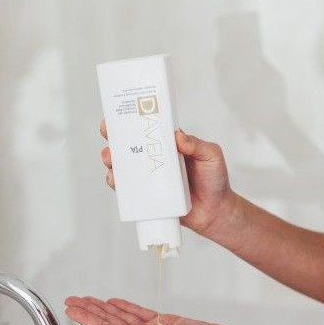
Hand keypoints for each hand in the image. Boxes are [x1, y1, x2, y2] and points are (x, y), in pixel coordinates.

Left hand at [64, 295, 229, 324]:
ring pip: (120, 316)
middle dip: (89, 310)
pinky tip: (114, 302)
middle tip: (72, 300)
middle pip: (108, 322)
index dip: (86, 319)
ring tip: (87, 299)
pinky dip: (124, 306)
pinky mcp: (161, 323)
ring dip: (103, 307)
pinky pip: (137, 313)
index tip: (72, 309)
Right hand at [99, 120, 234, 236]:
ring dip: (112, 160)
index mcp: (169, 144)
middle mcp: (156, 158)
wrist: (216, 211)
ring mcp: (150, 177)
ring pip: (124, 166)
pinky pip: (128, 189)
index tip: (120, 112)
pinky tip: (115, 179)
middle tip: (107, 132)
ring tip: (110, 158)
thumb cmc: (215, 180)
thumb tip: (178, 135)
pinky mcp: (147, 196)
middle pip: (130, 144)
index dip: (132, 119)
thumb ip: (197, 145)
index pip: (148, 128)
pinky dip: (118, 184)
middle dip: (114, 136)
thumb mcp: (211, 156)